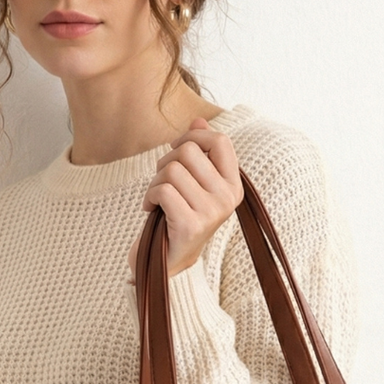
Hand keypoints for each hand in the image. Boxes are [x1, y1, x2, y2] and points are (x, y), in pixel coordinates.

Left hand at [129, 118, 242, 278]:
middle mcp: (227, 199)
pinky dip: (150, 196)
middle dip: (166, 161)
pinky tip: (151, 209)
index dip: (193, 137)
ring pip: (172, 170)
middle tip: (162, 180)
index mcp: (233, 186)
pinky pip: (163, 190)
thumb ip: (199, 152)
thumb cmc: (180, 217)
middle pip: (189, 151)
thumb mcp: (193, 182)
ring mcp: (211, 213)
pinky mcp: (190, 225)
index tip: (178, 150)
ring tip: (157, 197)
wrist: (170, 262)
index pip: (220, 141)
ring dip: (155, 181)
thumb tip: (198, 121)